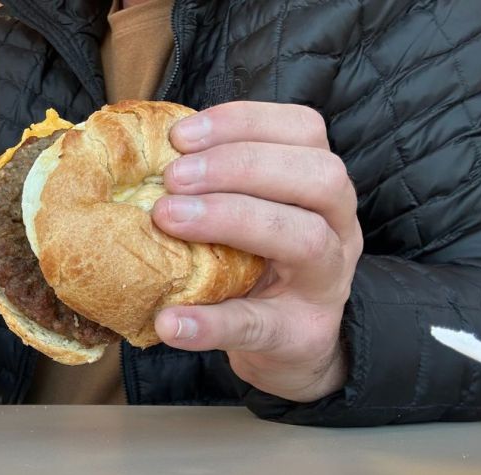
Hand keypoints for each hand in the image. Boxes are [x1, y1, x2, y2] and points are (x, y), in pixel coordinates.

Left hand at [152, 101, 362, 402]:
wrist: (288, 345)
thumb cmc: (258, 266)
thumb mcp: (250, 213)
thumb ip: (214, 182)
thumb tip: (141, 153)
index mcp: (322, 186)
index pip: (305, 130)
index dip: (244, 122)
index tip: (180, 135)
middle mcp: (339, 228)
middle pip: (319, 176)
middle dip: (240, 165)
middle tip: (173, 178)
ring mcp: (325, 285)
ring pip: (306, 239)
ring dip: (232, 218)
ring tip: (168, 218)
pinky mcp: (300, 336)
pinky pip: (257, 326)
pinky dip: (210, 323)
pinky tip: (169, 319)